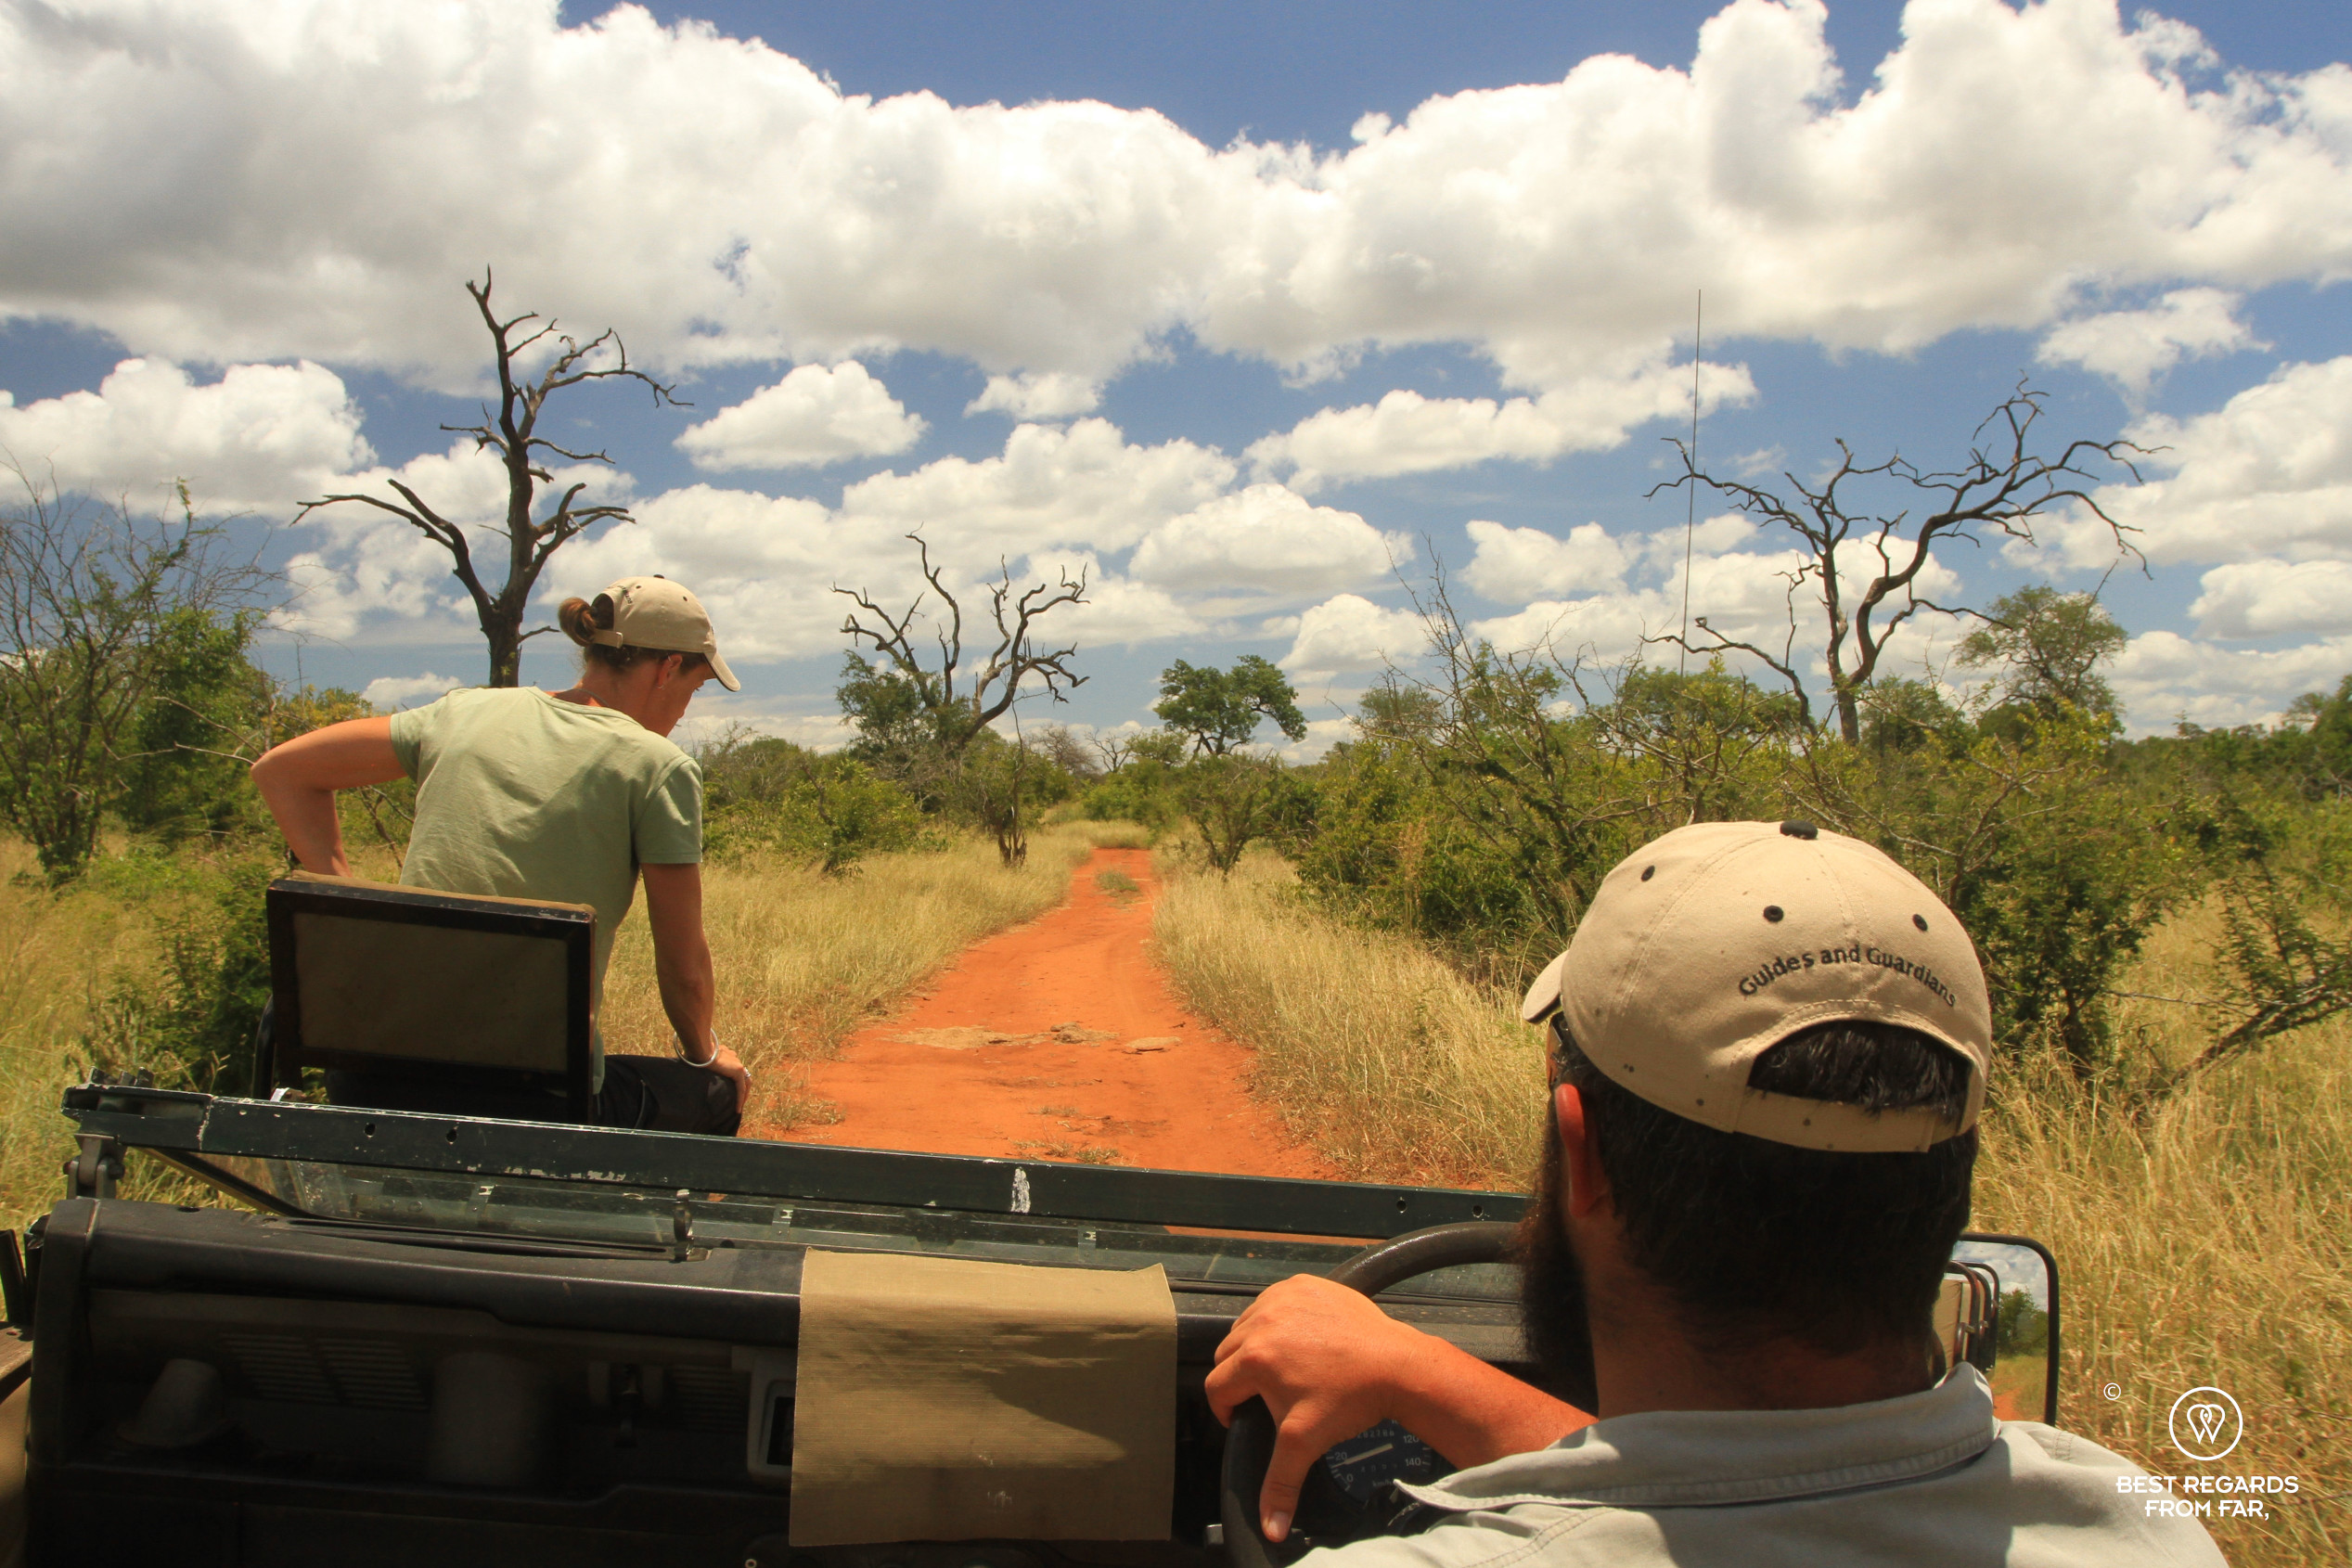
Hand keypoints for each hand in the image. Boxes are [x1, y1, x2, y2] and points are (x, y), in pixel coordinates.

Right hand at [690, 1042, 749, 1110]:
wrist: (701, 1050)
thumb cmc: (695, 1053)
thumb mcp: (699, 1059)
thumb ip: (700, 1062)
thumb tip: (688, 1062)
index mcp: (726, 1054)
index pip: (733, 1068)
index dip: (734, 1080)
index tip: (730, 1090)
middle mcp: (734, 1058)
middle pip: (743, 1077)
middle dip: (742, 1089)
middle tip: (738, 1101)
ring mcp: (738, 1064)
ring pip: (745, 1084)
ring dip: (743, 1096)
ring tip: (739, 1107)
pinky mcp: (738, 1071)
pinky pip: (741, 1088)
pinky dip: (740, 1099)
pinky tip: (737, 1109)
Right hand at [1206, 1275, 1432, 1542]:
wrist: (1396, 1365)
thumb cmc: (1352, 1398)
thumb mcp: (1306, 1442)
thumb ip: (1280, 1484)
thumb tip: (1270, 1527)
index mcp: (1255, 1358)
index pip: (1216, 1387)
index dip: (1227, 1410)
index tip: (1244, 1417)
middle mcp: (1262, 1321)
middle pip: (1228, 1354)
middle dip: (1241, 1377)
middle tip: (1271, 1394)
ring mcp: (1282, 1297)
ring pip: (1247, 1325)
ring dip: (1257, 1345)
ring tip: (1286, 1368)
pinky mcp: (1302, 1284)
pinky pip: (1273, 1301)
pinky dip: (1279, 1317)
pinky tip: (1300, 1338)